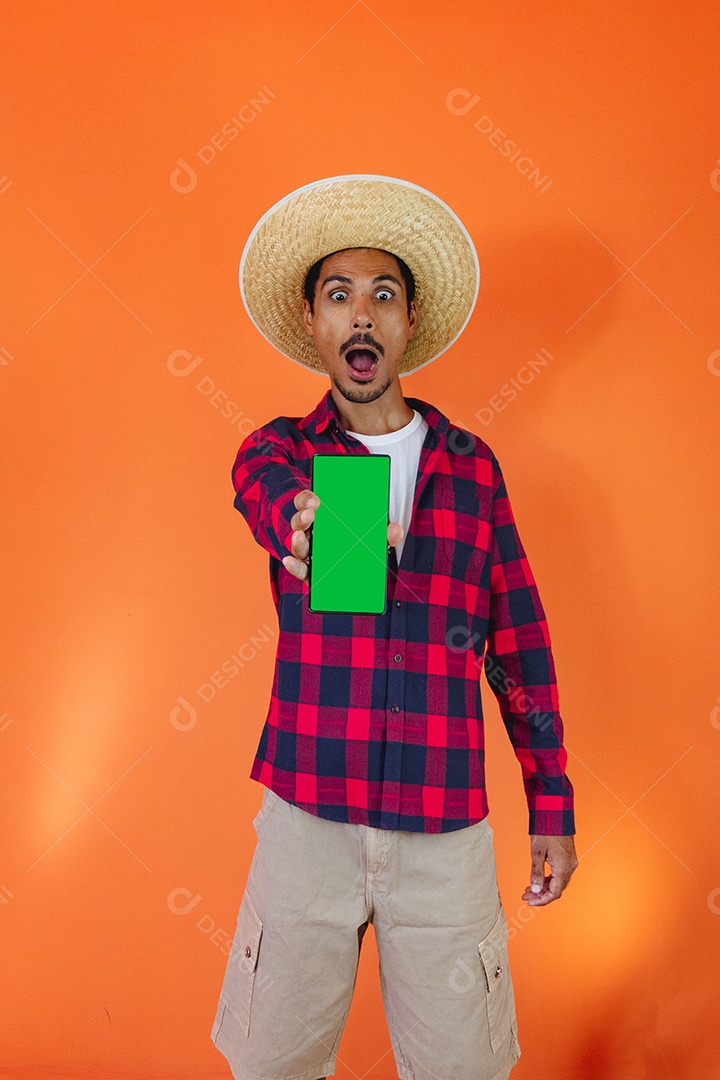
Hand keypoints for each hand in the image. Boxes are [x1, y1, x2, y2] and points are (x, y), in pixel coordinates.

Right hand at [281, 488, 404, 581]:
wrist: (356, 577)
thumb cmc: (358, 546)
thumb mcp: (371, 536)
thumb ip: (383, 533)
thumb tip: (395, 530)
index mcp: (322, 517)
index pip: (307, 502)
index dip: (307, 499)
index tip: (315, 500)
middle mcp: (310, 532)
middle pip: (300, 521)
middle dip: (303, 517)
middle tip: (311, 514)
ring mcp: (307, 551)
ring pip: (297, 543)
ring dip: (297, 540)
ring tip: (301, 536)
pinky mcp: (308, 572)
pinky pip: (298, 568)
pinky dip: (293, 565)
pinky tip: (290, 562)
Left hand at [522, 834, 577, 905]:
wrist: (556, 814)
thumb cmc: (546, 831)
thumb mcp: (537, 852)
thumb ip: (536, 872)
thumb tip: (534, 889)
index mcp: (563, 868)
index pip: (554, 893)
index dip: (542, 900)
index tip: (530, 902)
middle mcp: (570, 867)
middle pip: (556, 889)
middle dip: (541, 895)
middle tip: (526, 896)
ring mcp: (570, 863)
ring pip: (558, 883)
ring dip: (544, 887)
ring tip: (529, 889)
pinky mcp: (568, 858)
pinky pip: (559, 875)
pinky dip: (549, 880)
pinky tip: (538, 880)